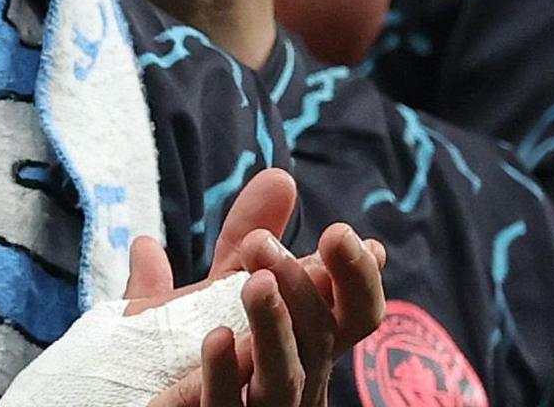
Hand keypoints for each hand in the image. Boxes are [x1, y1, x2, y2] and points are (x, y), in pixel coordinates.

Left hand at [131, 169, 386, 406]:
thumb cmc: (192, 360)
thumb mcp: (216, 293)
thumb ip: (246, 242)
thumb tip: (280, 176)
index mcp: (306, 342)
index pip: (354, 313)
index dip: (361, 280)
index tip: (354, 238)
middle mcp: (297, 377)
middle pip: (324, 338)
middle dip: (306, 288)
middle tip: (264, 242)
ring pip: (286, 375)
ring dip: (273, 326)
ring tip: (254, 282)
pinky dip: (223, 374)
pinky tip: (213, 338)